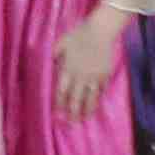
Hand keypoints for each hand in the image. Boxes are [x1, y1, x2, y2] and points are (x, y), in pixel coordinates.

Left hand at [49, 5, 122, 120]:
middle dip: (72, 113)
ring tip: (84, 119)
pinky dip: (98, 99)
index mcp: (68, 70)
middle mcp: (81, 77)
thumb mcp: (61, 42)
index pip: (61, 92)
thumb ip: (54, 55)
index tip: (57, 115)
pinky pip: (101, 91)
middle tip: (70, 124)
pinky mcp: (105, 75)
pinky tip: (96, 105)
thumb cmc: (79, 34)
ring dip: (86, 111)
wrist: (101, 30)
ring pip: (90, 99)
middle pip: (75, 100)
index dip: (59, 105)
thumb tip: (49, 64)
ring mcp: (94, 77)